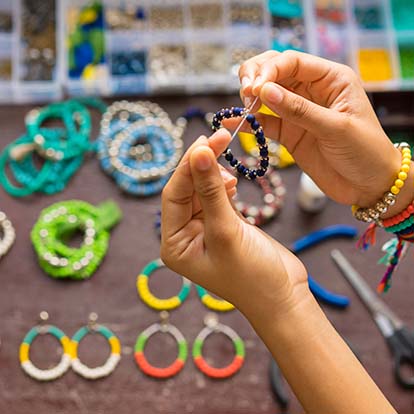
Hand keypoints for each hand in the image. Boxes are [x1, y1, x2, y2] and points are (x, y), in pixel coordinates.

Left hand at [161, 129, 307, 318]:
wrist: (284, 296)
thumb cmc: (253, 275)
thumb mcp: (227, 231)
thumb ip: (211, 190)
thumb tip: (198, 152)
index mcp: (174, 244)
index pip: (173, 195)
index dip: (188, 166)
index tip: (205, 140)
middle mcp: (184, 236)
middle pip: (186, 189)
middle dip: (201, 164)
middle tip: (219, 137)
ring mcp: (203, 229)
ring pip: (201, 189)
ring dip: (213, 172)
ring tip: (227, 161)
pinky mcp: (222, 224)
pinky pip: (216, 196)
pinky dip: (223, 184)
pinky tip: (231, 181)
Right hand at [235, 50, 408, 211]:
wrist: (368, 185)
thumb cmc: (365, 152)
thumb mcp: (335, 128)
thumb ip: (299, 110)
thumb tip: (264, 91)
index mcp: (330, 79)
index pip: (293, 62)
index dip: (270, 70)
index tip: (255, 87)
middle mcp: (311, 91)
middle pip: (275, 71)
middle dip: (256, 77)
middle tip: (245, 93)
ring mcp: (297, 112)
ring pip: (266, 94)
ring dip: (250, 97)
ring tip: (243, 107)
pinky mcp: (288, 132)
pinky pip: (264, 122)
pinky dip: (248, 122)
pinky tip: (232, 122)